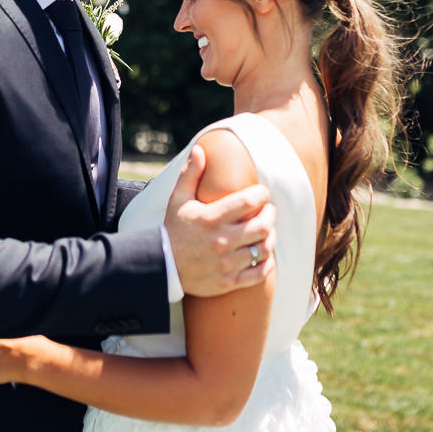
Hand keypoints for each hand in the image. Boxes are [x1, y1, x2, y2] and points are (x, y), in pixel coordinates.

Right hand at [164, 144, 275, 297]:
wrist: (162, 267)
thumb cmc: (174, 229)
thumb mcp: (178, 199)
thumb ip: (190, 174)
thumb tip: (200, 150)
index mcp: (211, 218)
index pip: (250, 201)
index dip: (262, 194)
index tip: (261, 193)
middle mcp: (221, 241)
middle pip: (263, 225)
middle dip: (270, 214)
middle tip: (267, 210)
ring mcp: (226, 263)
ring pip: (264, 248)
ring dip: (270, 237)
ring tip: (265, 230)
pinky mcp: (228, 281)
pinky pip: (259, 273)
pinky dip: (267, 262)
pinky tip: (263, 253)